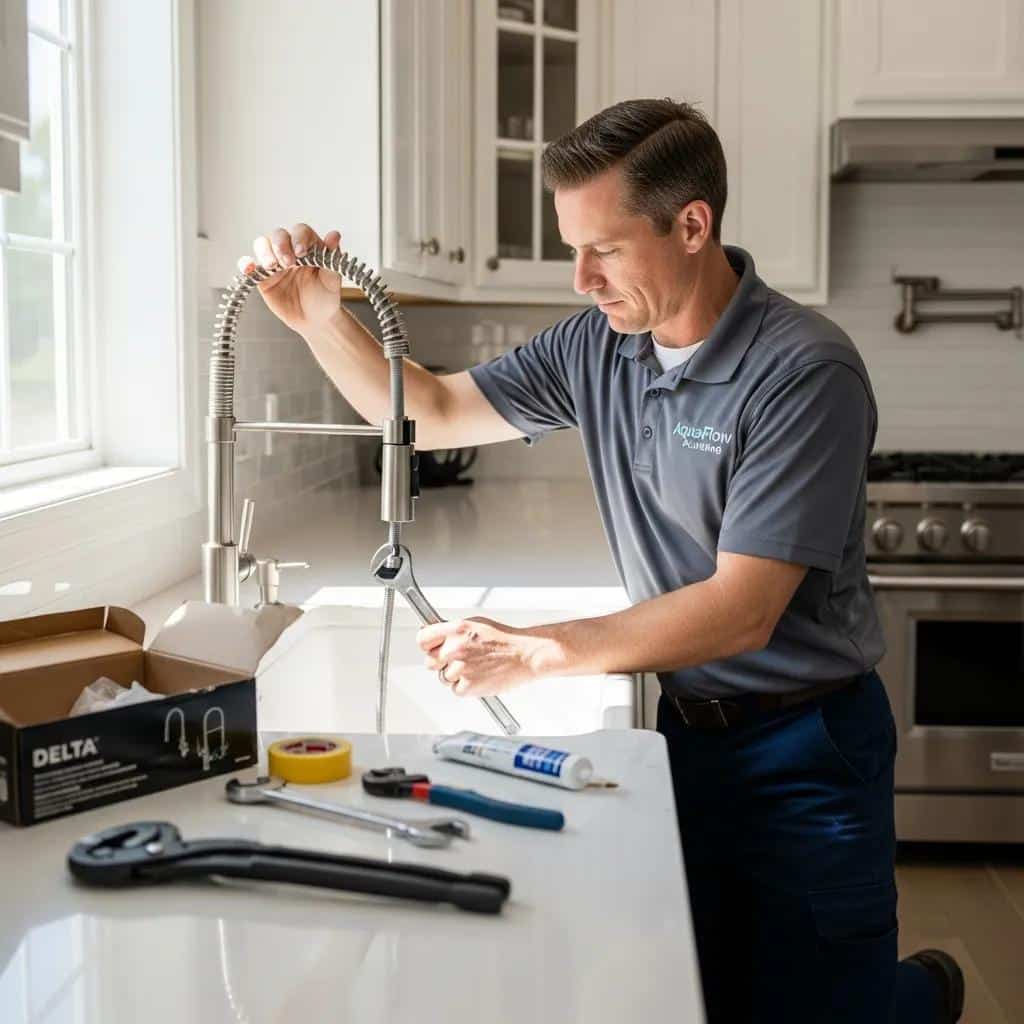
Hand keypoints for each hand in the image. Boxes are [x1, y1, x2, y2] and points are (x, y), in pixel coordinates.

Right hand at [240, 224, 344, 334]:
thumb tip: (335, 235)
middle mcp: (290, 249)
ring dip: (264, 252)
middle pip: (279, 235)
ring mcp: (274, 262)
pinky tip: (248, 269)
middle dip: (281, 245)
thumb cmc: (325, 297)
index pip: (301, 232)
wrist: (315, 320)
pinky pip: (250, 266)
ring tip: (271, 266)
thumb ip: (331, 258)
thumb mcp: (332, 280)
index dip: (299, 238)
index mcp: (309, 246)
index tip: (302, 252)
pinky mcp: (262, 277)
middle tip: (288, 262)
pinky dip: (246, 264)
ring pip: (262, 245)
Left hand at [417, 617, 558, 697]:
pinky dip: (465, 687)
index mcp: (456, 629)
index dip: (426, 644)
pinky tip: (478, 676)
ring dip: (455, 675)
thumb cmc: (504, 639)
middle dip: (441, 662)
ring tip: (475, 667)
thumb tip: (434, 637)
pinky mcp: (468, 686)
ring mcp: (461, 668)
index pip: (422, 639)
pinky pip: (455, 690)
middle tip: (457, 660)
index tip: (430, 647)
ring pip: (443, 677)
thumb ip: (452, 631)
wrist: (524, 654)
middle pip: (429, 662)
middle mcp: (455, 648)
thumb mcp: (475, 624)